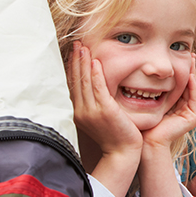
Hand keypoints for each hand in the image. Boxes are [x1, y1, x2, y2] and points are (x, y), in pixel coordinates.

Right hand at [68, 41, 142, 196]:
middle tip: (76, 43)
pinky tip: (94, 62)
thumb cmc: (114, 135)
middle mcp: (81, 111)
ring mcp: (92, 111)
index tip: (73, 52)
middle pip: (76, 80)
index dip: (73, 67)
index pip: (73, 85)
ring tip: (83, 46)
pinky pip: (98, 89)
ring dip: (83, 62)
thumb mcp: (99, 117)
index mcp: (78, 112)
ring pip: (85, 82)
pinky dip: (95, 74)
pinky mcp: (105, 111)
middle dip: (75, 60)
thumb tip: (90, 88)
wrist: (122, 152)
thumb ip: (93, 103)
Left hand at [142, 54, 195, 151]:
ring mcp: (188, 114)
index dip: (178, 70)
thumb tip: (136, 71)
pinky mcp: (191, 118)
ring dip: (192, 73)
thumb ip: (144, 89)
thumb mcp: (144, 101)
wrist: (146, 142)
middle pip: (187, 84)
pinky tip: (190, 74)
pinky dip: (192, 85)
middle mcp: (181, 109)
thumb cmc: (141, 123)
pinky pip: (193, 97)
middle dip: (188, 68)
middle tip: (189, 53)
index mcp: (172, 106)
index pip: (177, 84)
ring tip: (192, 59)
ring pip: (192, 89)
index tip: (177, 54)